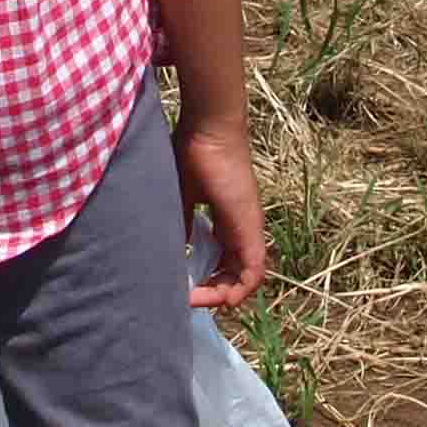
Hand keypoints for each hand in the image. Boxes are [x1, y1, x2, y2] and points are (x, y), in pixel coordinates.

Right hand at [174, 112, 270, 310]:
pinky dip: (239, 290)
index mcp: (226, 221)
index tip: (182, 284)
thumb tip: (172, 247)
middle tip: (186, 297)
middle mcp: (242, 228)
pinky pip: (253, 272)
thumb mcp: (181, 194)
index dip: (204, 278)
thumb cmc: (193, 151)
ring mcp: (249, 229)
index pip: (222, 261)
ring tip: (195, 298)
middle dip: (211, 291)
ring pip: (246, 278)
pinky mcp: (250, 228)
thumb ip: (181, 222)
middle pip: (235, 274)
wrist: (210, 128)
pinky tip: (219, 298)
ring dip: (222, 293)